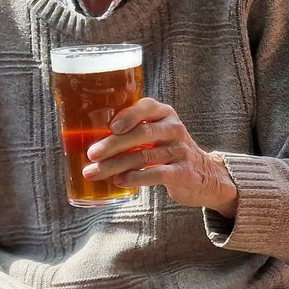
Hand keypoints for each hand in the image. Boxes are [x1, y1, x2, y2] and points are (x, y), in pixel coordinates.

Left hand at [82, 97, 237, 216]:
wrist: (205, 175)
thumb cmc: (168, 151)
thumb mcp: (156, 133)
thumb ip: (131, 130)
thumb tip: (84, 138)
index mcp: (165, 114)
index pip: (147, 107)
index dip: (128, 115)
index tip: (111, 126)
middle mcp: (174, 129)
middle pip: (143, 133)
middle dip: (113, 144)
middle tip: (91, 154)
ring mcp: (181, 151)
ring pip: (145, 156)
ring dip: (116, 165)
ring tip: (93, 172)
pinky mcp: (183, 172)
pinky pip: (157, 174)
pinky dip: (135, 177)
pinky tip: (119, 181)